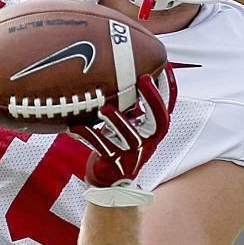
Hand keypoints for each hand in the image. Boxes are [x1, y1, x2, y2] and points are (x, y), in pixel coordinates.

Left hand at [69, 64, 176, 206]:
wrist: (110, 181)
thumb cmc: (119, 144)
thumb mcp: (130, 123)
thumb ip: (131, 104)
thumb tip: (124, 70)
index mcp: (154, 128)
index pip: (169, 105)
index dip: (168, 85)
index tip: (164, 64)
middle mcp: (149, 140)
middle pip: (159, 120)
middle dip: (153, 99)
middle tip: (144, 78)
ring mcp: (133, 153)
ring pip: (128, 136)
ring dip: (116, 120)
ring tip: (105, 108)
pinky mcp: (115, 163)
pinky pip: (101, 147)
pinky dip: (88, 135)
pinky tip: (74, 127)